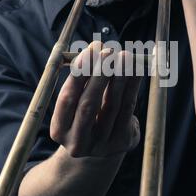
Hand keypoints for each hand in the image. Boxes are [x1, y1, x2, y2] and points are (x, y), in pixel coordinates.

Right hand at [50, 41, 141, 157]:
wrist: (101, 145)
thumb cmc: (85, 113)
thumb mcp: (78, 99)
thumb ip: (83, 78)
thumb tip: (97, 49)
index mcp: (59, 130)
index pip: (67, 100)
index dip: (78, 74)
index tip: (88, 51)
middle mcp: (77, 142)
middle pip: (88, 105)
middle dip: (99, 75)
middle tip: (108, 51)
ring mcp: (102, 145)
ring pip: (112, 105)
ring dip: (120, 77)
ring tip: (125, 56)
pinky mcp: (122, 141)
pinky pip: (128, 108)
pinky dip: (132, 86)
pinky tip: (136, 70)